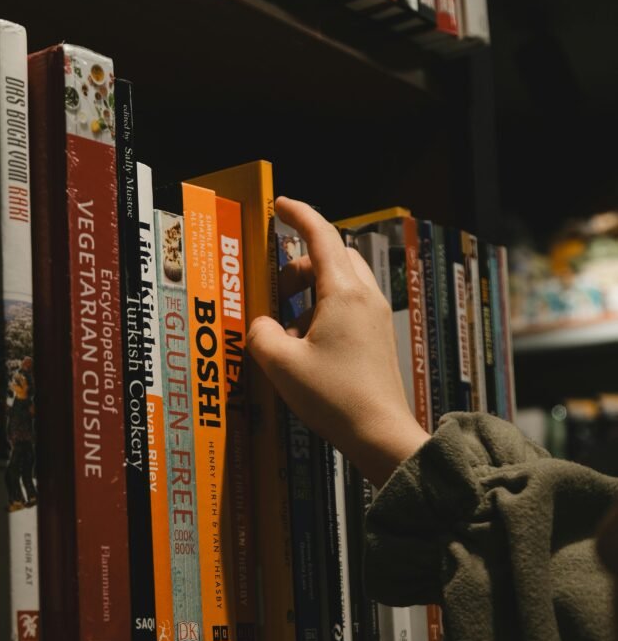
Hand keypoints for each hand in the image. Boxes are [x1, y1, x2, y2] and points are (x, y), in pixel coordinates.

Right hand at [246, 197, 428, 487]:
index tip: (280, 205)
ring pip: (340, 284)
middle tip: (274, 295)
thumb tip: (261, 325)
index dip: (298, 215)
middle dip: (299, 266)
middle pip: (331, 257)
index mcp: (344, 293)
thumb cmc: (334, 398)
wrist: (380, 434)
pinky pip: (348, 308)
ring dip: (309, 294)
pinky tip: (306, 349)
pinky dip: (322, 314)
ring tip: (286, 331)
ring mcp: (376, 318)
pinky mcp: (378, 338)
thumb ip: (260, 334)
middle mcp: (365, 298)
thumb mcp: (281, 365)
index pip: (320, 235)